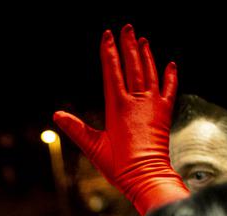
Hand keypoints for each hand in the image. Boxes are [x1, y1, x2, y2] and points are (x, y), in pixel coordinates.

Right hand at [53, 24, 186, 215]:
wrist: (147, 176)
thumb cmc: (118, 165)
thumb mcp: (93, 147)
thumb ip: (75, 128)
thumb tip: (56, 115)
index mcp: (118, 106)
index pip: (112, 71)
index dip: (109, 51)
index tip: (108, 35)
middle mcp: (137, 101)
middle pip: (133, 66)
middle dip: (129, 46)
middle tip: (127, 28)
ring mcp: (153, 105)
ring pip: (150, 73)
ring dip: (146, 55)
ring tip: (143, 40)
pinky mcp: (164, 114)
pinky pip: (169, 89)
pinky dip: (170, 76)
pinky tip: (170, 64)